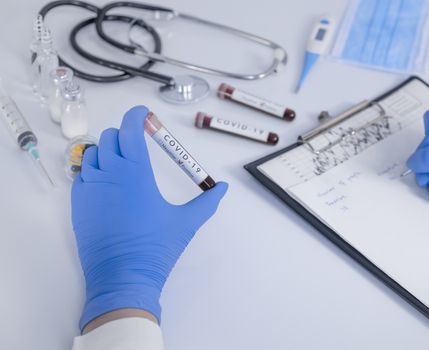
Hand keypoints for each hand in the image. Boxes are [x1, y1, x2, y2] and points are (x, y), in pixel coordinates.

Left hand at [71, 106, 227, 330]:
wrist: (122, 276)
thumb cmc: (156, 247)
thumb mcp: (186, 222)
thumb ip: (207, 201)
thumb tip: (223, 188)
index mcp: (136, 171)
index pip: (130, 128)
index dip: (136, 115)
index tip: (144, 115)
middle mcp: (109, 173)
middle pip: (111, 137)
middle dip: (125, 134)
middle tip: (139, 145)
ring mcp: (90, 187)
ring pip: (93, 153)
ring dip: (108, 151)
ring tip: (123, 165)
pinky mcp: (78, 203)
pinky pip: (82, 174)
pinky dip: (94, 171)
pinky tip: (108, 185)